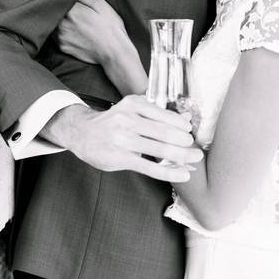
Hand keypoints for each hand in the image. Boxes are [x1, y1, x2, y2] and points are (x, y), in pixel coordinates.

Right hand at [43, 96, 202, 181]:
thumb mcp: (131, 109)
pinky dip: (169, 172)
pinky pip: (150, 167)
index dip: (182, 125)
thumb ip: (156, 114)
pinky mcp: (120, 158)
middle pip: (165, 132)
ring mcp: (123, 140)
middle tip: (197, 149)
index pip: (165, 115)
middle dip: (185, 142)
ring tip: (194, 160)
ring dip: (182, 156)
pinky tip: (182, 174)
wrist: (81, 132)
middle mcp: (127, 119)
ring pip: (160, 149)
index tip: (190, 132)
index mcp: (133, 104)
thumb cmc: (113, 121)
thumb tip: (186, 118)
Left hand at [56, 0, 124, 64]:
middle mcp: (63, 24)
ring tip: (75, 22)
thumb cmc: (110, 27)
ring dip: (60, 21)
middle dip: (61, 10)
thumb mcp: (101, 5)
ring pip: (53, 24)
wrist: (114, 52)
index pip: (59, 0)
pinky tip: (75, 32)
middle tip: (74, 11)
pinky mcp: (63, 47)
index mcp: (72, 11)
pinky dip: (62, 32)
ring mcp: (61, 37)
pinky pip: (56, 36)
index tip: (69, 0)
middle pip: (54, 12)